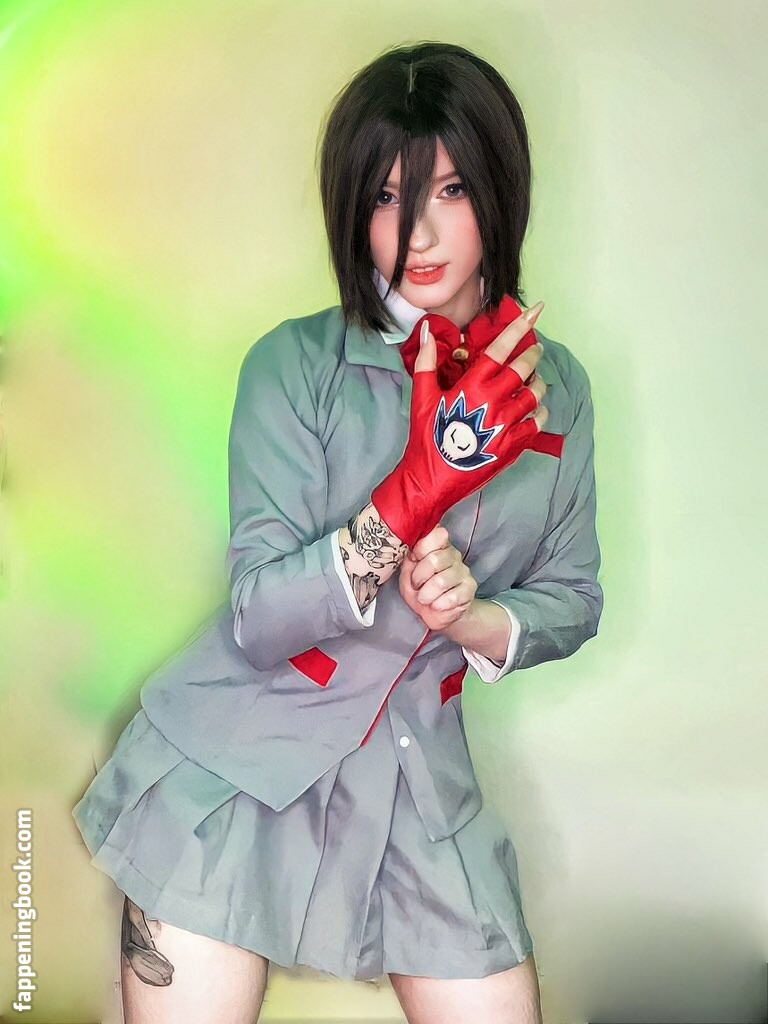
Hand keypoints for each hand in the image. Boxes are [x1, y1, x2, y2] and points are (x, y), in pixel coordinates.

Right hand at [371, 304, 549, 547]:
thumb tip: (425, 331)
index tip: (535, 310)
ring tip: (534, 379)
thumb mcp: (421, 398)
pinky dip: (539, 411)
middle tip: (535, 348)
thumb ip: (426, 362)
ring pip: (535, 394)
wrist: (431, 481)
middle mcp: (493, 402)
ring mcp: (507, 424)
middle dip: (533, 353)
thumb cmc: (425, 438)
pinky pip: (537, 422)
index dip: (519, 327)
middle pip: (524, 368)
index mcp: (472, 386)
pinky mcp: (514, 445)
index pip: (500, 348)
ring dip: (538, 382)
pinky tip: (533, 409)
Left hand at [398, 524, 477, 631]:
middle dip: (419, 577)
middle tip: (416, 585)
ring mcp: (463, 571)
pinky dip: (438, 604)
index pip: (438, 534)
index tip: (414, 558)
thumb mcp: (407, 571)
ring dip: (427, 594)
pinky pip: (452, 597)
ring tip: (424, 598)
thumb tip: (409, 543)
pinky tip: (436, 605)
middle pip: (435, 560)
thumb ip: (408, 556)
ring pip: (442, 581)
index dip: (421, 548)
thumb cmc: (419, 588)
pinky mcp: (470, 589)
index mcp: (437, 545)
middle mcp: (453, 555)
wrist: (434, 612)